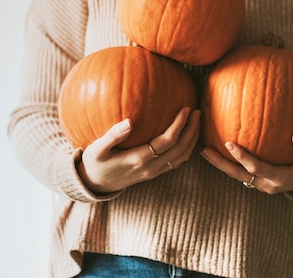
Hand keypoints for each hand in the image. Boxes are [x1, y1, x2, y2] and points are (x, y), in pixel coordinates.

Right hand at [77, 107, 200, 193]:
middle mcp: (150, 167)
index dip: (180, 125)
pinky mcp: (154, 173)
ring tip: (197, 121)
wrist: (95, 184)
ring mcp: (154, 172)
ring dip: (192, 139)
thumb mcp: (98, 148)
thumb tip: (129, 121)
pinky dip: (187, 148)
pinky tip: (187, 135)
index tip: (186, 108)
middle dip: (192, 129)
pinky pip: (177, 161)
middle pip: (181, 148)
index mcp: (139, 159)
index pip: (167, 141)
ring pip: (182, 156)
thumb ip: (113, 135)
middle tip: (198, 111)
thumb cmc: (94, 162)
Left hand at [200, 132, 292, 193]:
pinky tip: (216, 148)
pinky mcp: (258, 181)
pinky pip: (240, 172)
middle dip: (220, 163)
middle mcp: (267, 185)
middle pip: (238, 174)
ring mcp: (261, 185)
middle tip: (204, 149)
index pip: (256, 168)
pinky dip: (228, 162)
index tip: (229, 143)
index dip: (242, 157)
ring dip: (219, 164)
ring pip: (236, 175)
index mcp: (280, 178)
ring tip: (203, 149)